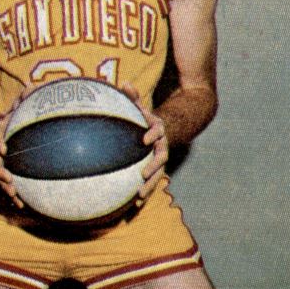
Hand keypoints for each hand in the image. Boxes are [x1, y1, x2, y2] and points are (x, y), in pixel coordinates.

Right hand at [0, 81, 40, 208]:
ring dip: (6, 188)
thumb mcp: (18, 103)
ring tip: (16, 198)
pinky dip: (14, 195)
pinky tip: (22, 206)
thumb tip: (33, 85)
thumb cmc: (14, 115)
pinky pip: (8, 184)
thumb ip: (25, 96)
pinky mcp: (7, 171)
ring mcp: (0, 162)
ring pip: (0, 177)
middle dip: (0, 172)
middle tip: (8, 179)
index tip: (4, 148)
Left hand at [121, 83, 167, 202]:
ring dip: (149, 186)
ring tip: (139, 196)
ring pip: (157, 174)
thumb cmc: (145, 118)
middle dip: (153, 167)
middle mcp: (161, 146)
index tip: (145, 139)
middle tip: (143, 174)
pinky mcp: (154, 169)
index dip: (153, 134)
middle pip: (160, 158)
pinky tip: (133, 205)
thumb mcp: (140, 107)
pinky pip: (150, 182)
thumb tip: (125, 83)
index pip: (158, 131)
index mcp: (157, 130)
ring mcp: (159, 159)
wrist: (165, 130)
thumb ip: (133, 97)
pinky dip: (144, 191)